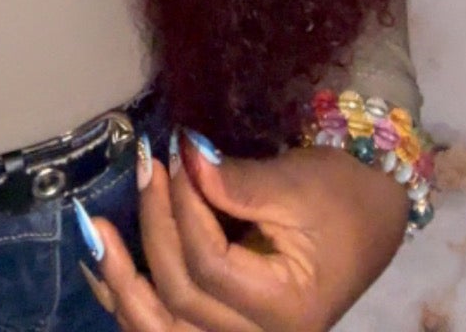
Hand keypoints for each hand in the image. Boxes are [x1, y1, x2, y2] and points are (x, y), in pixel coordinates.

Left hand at [82, 132, 408, 329]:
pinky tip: (101, 271)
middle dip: (153, 229)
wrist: (372, 215)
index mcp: (288, 310)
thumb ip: (236, 180)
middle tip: (143, 168)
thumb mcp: (297, 182)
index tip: (170, 152)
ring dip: (122, 286)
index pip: (211, 266)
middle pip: (182, 300)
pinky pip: (170, 329)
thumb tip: (183, 155)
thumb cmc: (342, 195)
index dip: (184, 208)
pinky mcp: (226, 328)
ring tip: (94, 236)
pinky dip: (131, 304)